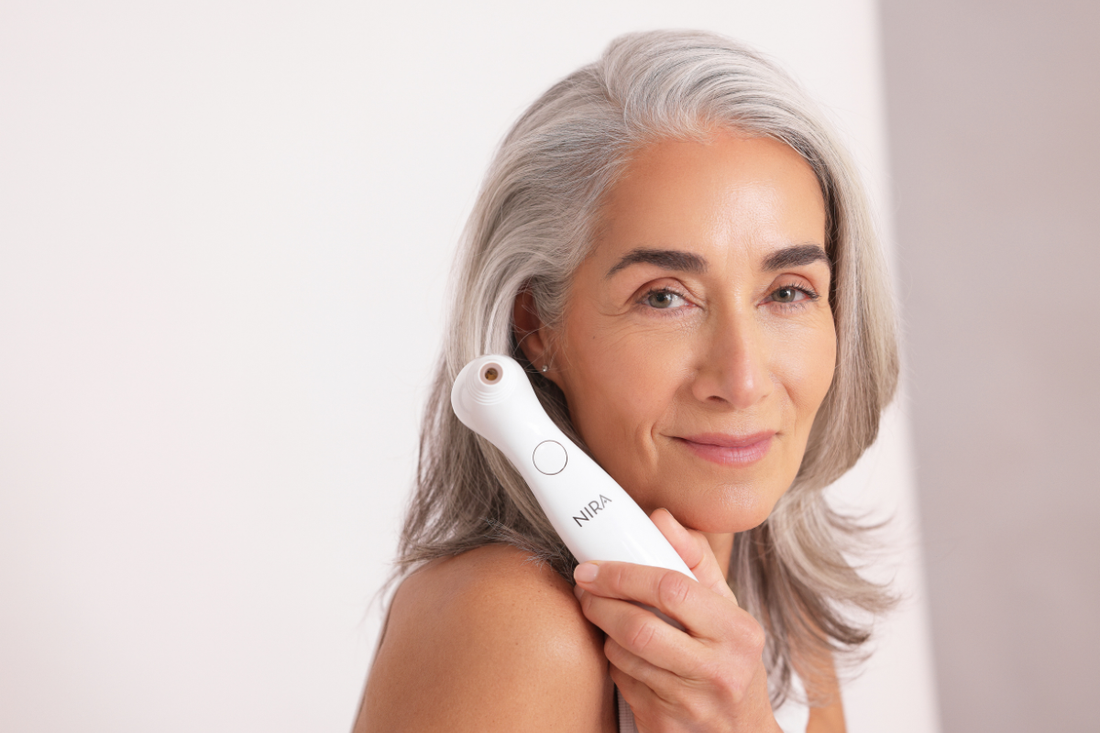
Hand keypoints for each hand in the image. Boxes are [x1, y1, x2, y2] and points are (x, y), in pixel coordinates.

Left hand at [572, 509, 779, 732]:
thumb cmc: (729, 661)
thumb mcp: (726, 611)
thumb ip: (694, 561)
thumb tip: (661, 518)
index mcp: (737, 632)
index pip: (671, 589)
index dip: (623, 574)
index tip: (595, 567)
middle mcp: (719, 670)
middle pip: (639, 627)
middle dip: (601, 603)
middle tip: (584, 589)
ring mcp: (691, 704)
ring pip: (623, 656)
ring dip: (605, 633)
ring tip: (606, 620)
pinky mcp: (665, 725)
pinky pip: (622, 683)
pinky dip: (614, 664)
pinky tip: (624, 655)